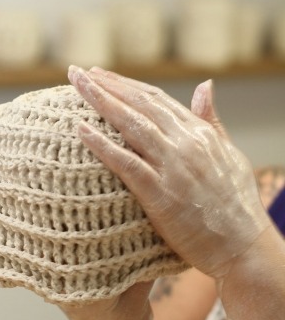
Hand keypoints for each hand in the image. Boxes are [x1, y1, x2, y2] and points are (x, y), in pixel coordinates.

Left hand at [68, 66, 271, 279]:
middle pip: (139, 105)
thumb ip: (211, 120)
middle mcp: (186, 143)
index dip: (125, 84)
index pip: (155, 99)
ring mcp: (173, 167)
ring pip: (131, 125)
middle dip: (106, 85)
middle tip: (78, 73)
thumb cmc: (236, 203)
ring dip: (100, 102)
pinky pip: (126, 163)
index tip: (102, 75)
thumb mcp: (229, 153)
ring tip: (76, 85)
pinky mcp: (161, 194)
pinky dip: (102, 144)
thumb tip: (205, 86)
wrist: (243, 246)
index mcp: (200, 133)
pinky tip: (80, 129)